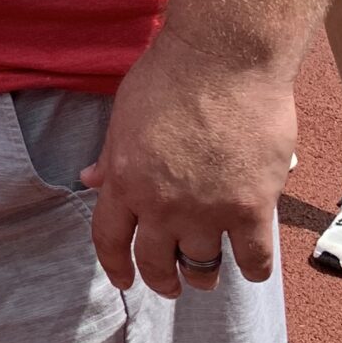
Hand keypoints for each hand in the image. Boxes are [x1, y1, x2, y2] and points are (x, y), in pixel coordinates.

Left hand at [81, 29, 295, 299]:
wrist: (224, 57)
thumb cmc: (171, 74)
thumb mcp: (124, 113)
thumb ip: (111, 154)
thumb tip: (88, 178)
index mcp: (123, 179)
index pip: (109, 240)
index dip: (115, 266)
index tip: (124, 280)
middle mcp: (160, 204)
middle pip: (156, 262)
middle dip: (161, 281)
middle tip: (170, 285)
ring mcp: (207, 211)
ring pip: (202, 267)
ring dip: (203, 276)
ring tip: (207, 275)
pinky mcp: (251, 208)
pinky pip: (253, 259)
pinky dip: (252, 269)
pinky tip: (250, 267)